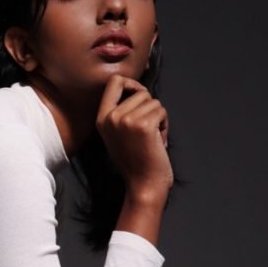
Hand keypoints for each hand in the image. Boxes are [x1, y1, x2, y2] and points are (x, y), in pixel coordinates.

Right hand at [95, 75, 172, 202]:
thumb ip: (121, 113)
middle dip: (150, 108)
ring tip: (152, 139)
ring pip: (153, 102)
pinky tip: (158, 141)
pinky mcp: (144, 125)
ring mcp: (127, 120)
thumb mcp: (118, 135)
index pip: (114, 82)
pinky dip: (165, 125)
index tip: (140, 94)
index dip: (132, 83)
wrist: (143, 185)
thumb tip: (138, 89)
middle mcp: (112, 118)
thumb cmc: (136, 162)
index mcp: (102, 119)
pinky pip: (162, 111)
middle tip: (148, 132)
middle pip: (140, 92)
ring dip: (158, 118)